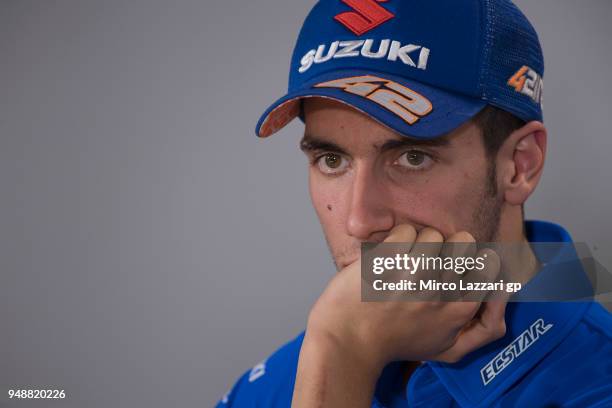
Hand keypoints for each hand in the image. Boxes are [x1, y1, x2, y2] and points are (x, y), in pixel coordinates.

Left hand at [292, 224, 506, 407]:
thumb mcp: (449, 349)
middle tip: (427, 262)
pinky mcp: (389, 259)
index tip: (453, 265)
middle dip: (447, 246)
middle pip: (465, 241)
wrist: (348, 341)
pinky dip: (394, 240)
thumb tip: (504, 292)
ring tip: (402, 264)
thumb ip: (486, 328)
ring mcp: (415, 272)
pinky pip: (405, 230)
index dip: (471, 258)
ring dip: (418, 243)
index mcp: (460, 310)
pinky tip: (386, 260)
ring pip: (433, 233)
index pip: (488, 264)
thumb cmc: (397, 344)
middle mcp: (442, 290)